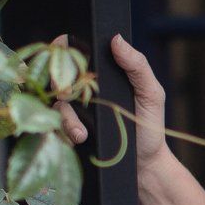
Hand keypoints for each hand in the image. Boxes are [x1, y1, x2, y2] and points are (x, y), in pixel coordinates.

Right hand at [54, 31, 170, 189]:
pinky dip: (64, 132)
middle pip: (55, 75)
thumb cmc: (148, 125)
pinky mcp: (67, 131)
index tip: (65, 56)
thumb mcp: (150, 93)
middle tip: (68, 93)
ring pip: (54, 104)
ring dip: (65, 116)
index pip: (72, 50)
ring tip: (81, 133)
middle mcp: (82, 89)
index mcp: (100, 73)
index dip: (62, 49)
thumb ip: (137, 65)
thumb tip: (116, 39)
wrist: (144, 165)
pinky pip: (54, 126)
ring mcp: (73, 110)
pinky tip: (80, 139)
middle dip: (59, 82)